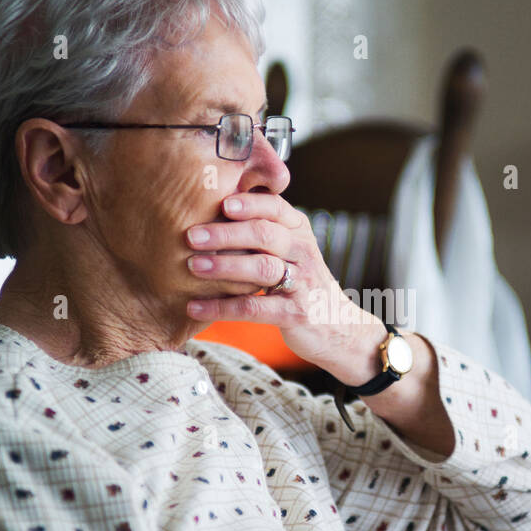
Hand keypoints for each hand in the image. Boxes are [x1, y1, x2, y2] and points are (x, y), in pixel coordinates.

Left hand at [185, 191, 384, 372]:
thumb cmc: (302, 284)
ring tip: (192, 267)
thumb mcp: (290, 251)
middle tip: (191, 236)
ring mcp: (302, 284)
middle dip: (225, 234)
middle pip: (265, 234)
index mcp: (299, 231)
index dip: (249, 204)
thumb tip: (209, 210)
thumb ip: (261, 232)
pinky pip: (254, 308)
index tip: (220, 203)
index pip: (275, 207)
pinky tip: (195, 307)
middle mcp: (304, 252)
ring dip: (224, 266)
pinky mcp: (295, 314)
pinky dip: (221, 307)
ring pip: (262, 268)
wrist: (339, 327)